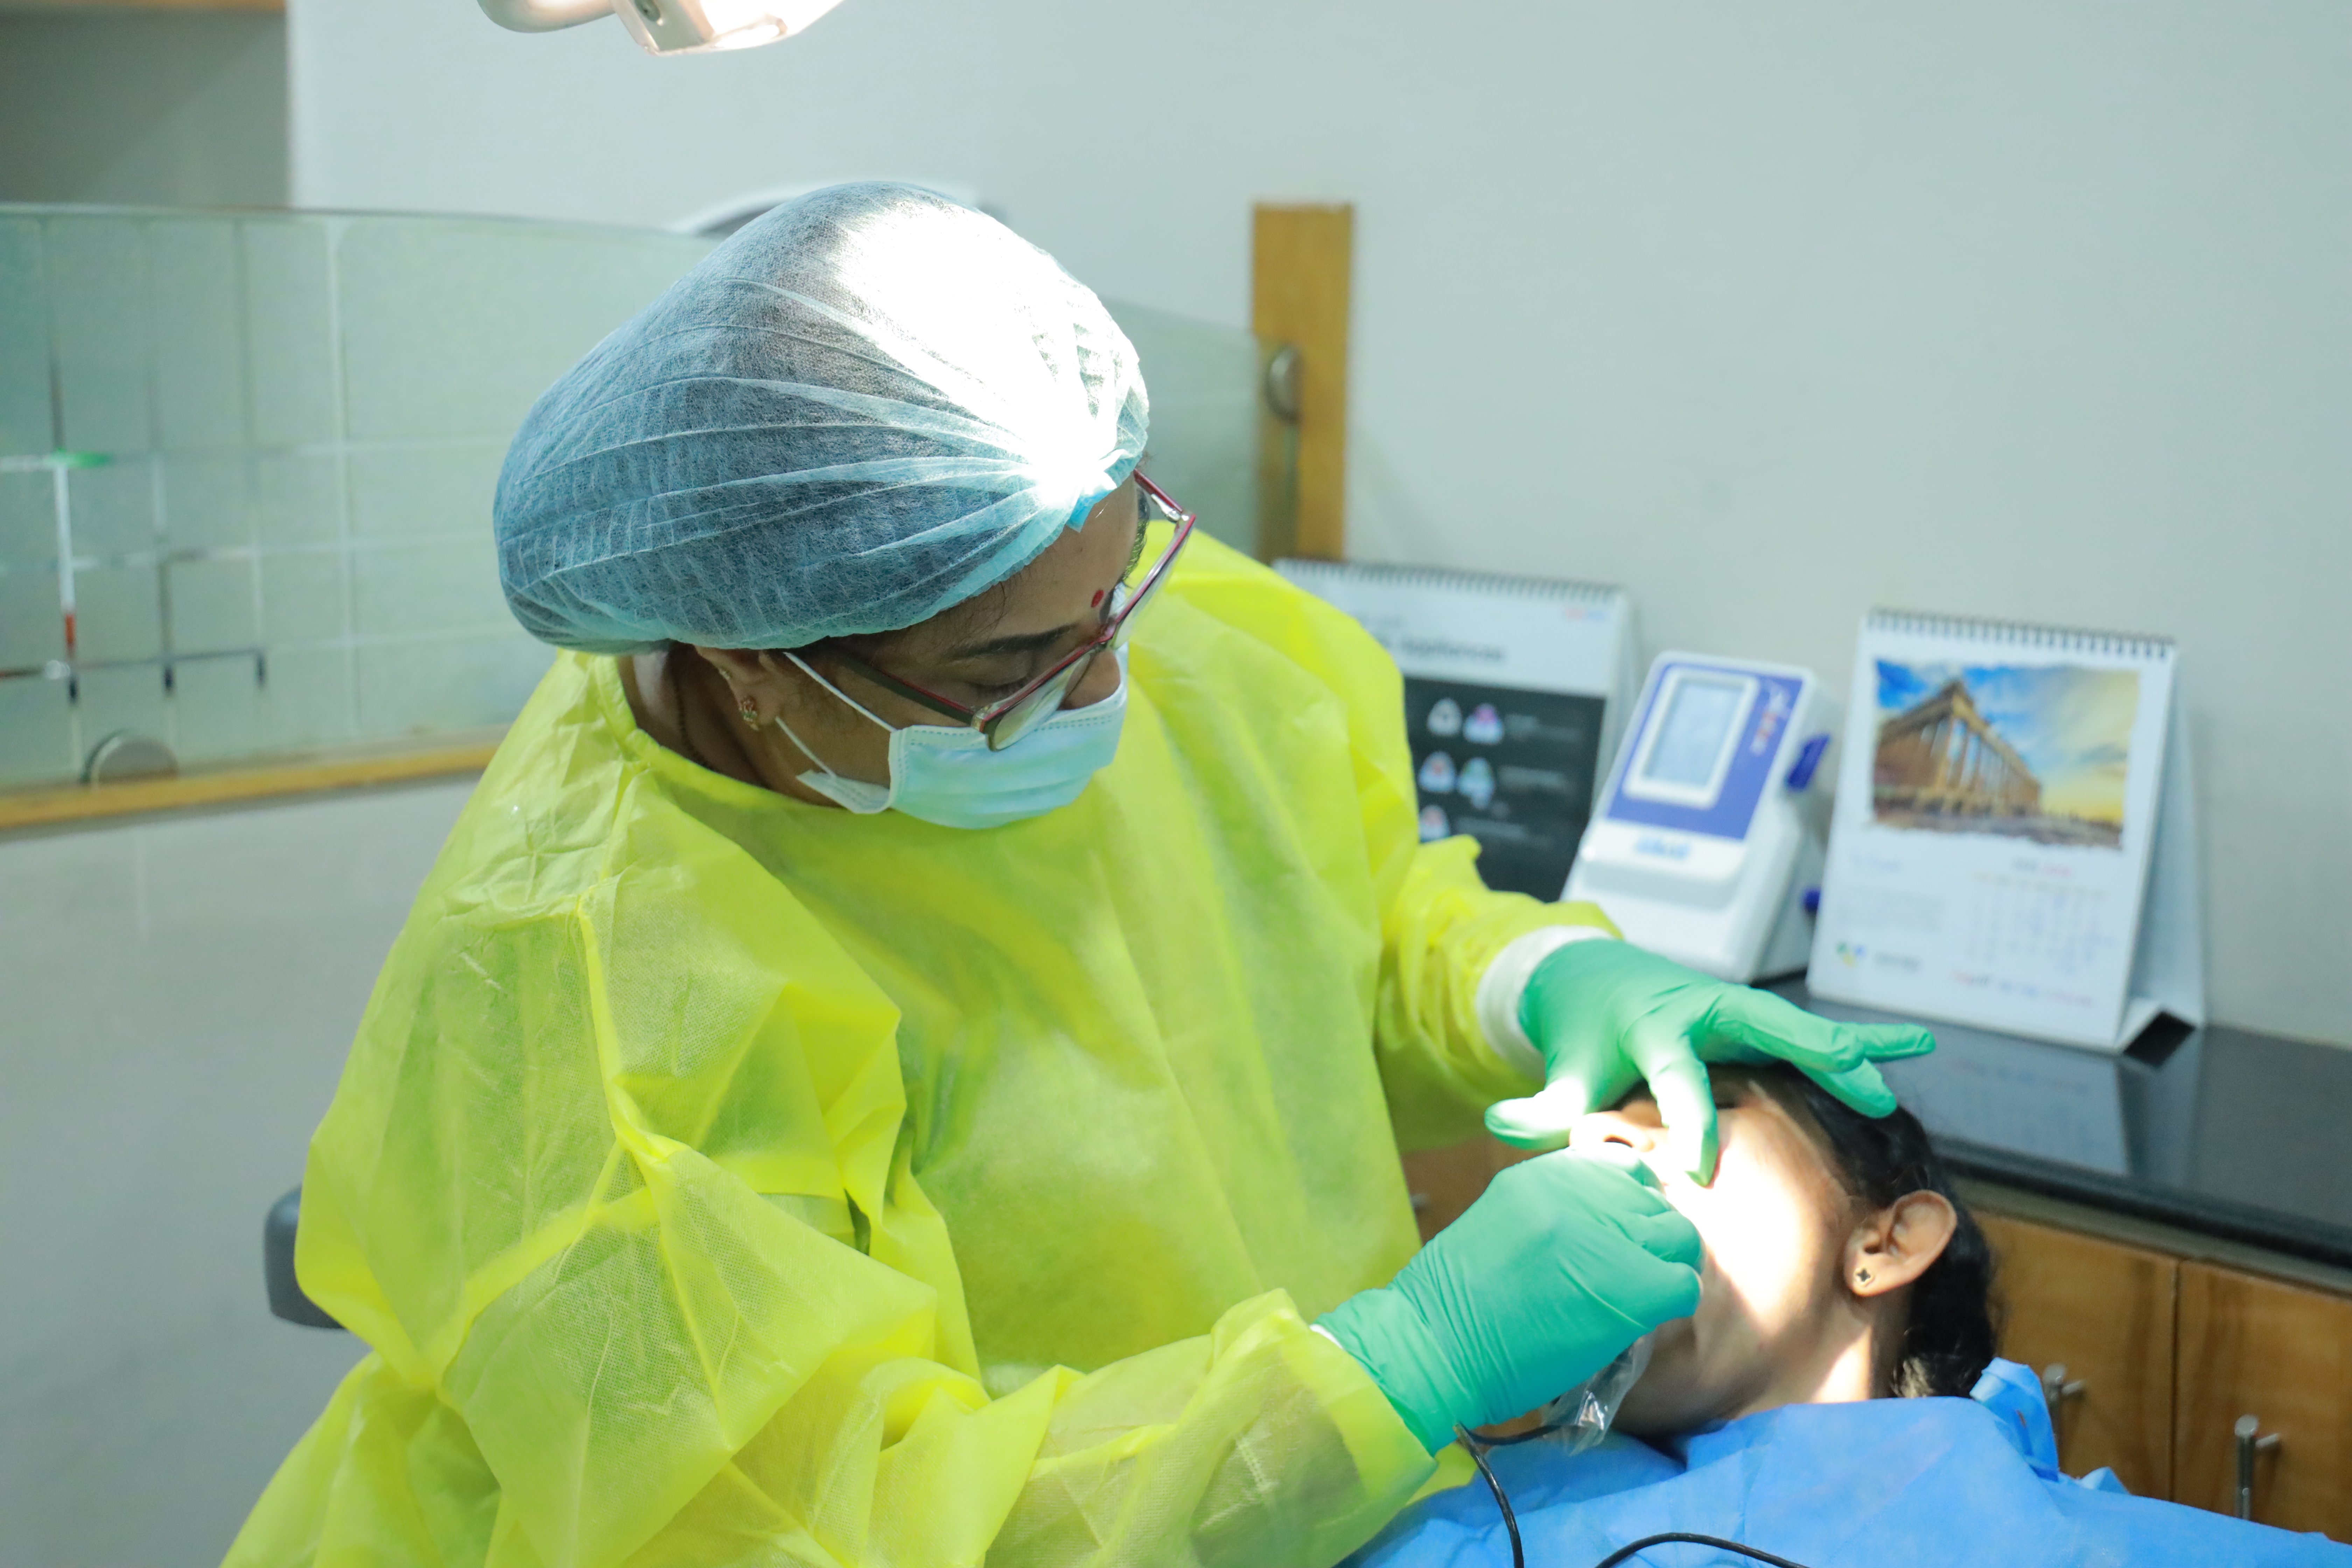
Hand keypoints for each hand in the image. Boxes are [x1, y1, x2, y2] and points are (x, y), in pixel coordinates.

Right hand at [1318, 1149, 1701, 1452]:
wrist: (1434, 1343)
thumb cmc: (1456, 1301)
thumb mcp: (1504, 1224)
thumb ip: (1556, 1213)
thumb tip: (1608, 1230)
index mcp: (1546, 1173)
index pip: (1624, 1168)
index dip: (1631, 1206)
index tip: (1619, 1237)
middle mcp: (1579, 1191)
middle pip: (1656, 1202)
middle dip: (1651, 1240)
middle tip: (1630, 1277)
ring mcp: (1604, 1234)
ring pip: (1680, 1238)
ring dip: (1666, 1268)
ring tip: (1637, 1298)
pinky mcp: (1627, 1284)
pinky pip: (1682, 1285)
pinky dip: (1670, 1304)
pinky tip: (1637, 1321)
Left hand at [1485, 940, 1934, 1180]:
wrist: (1594, 980)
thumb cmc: (1584, 1036)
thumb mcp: (1562, 1070)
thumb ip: (1541, 1107)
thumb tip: (1496, 1126)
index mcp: (1654, 1028)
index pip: (1677, 1079)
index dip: (1687, 1124)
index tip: (1698, 1171)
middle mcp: (1704, 1011)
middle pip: (1763, 1031)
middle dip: (1810, 1056)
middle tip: (1862, 1088)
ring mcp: (1738, 1012)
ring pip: (1800, 1027)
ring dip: (1852, 1046)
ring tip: (1906, 1062)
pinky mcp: (1758, 1021)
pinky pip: (1816, 1029)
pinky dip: (1865, 1034)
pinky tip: (1917, 1041)